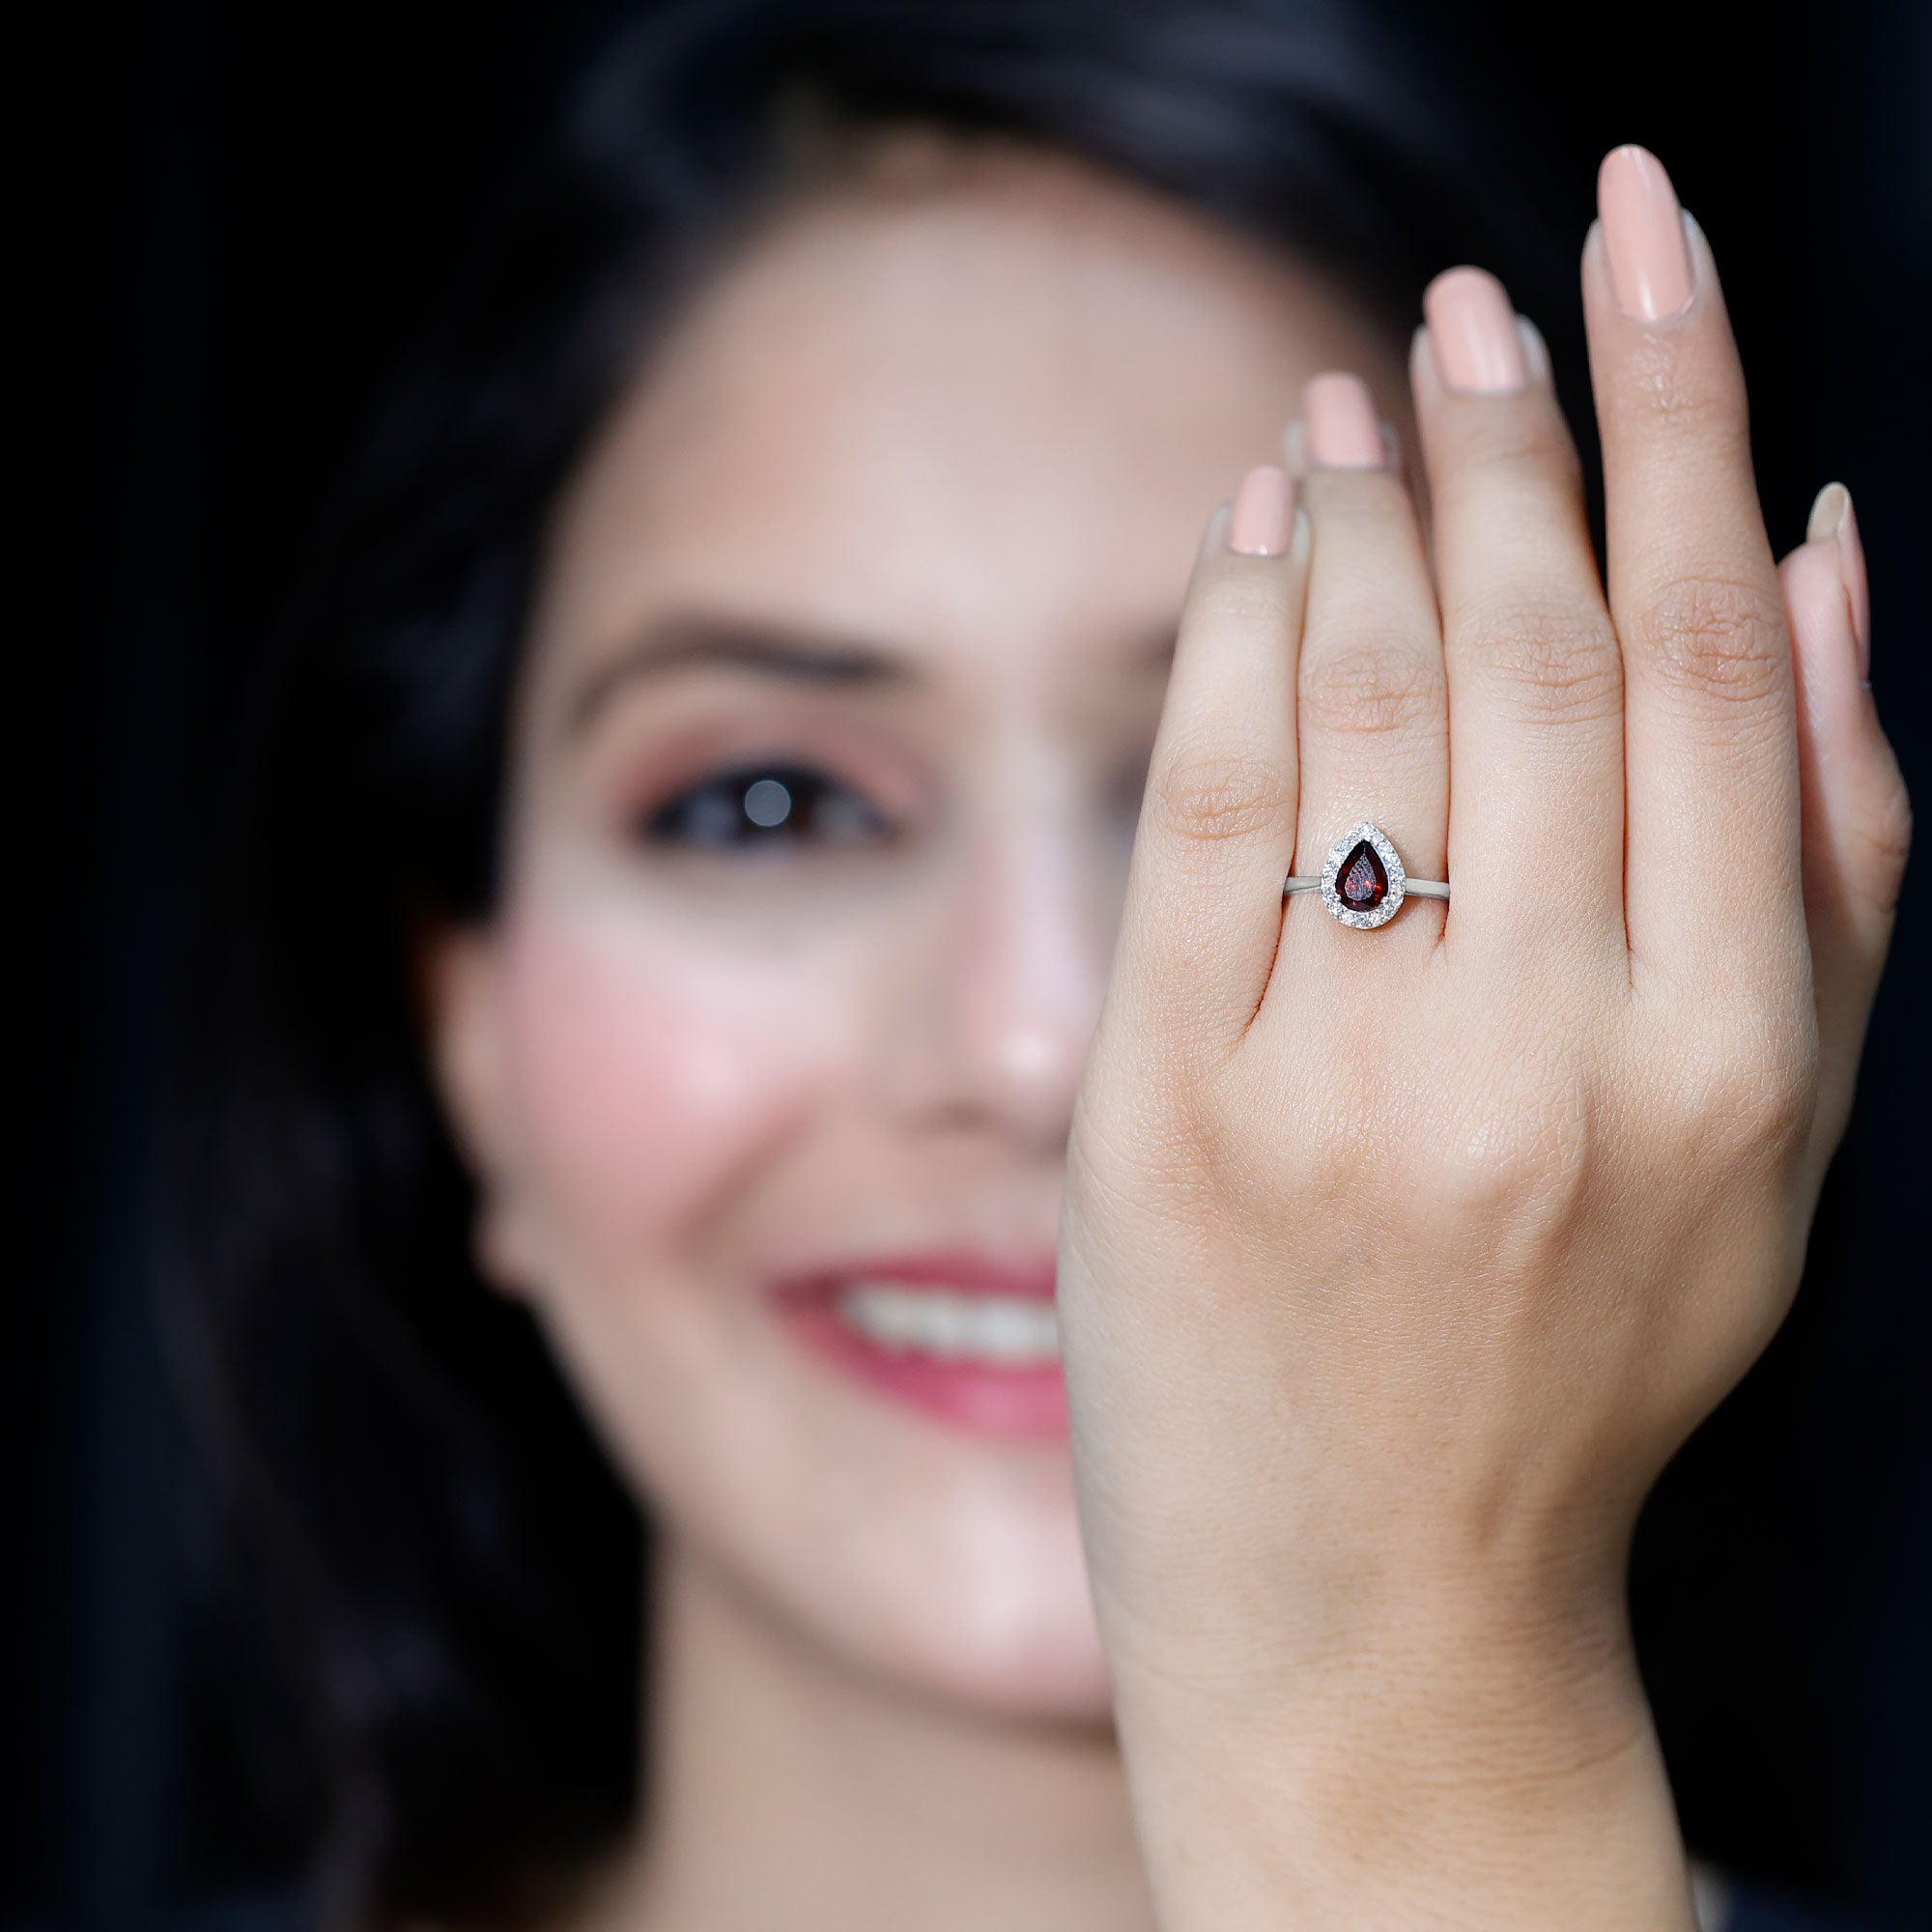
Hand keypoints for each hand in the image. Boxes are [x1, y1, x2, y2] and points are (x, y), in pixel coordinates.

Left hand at [1057, 147, 1907, 1929]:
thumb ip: (1831, 857)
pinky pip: (1203, 810)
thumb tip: (1829, 555)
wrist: (1376, 1606)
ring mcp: (1342, 1090)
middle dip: (1513, 439)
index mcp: (1728, 1061)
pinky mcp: (1167, 1115)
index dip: (1679, 414)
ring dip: (1363, 514)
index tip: (1639, 242)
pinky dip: (1228, 640)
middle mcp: (1545, 1061)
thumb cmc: (1578, 1364)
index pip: (1713, 659)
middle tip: (1480, 300)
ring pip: (1366, 708)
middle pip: (1541, 655)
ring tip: (1363, 402)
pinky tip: (1248, 536)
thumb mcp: (1774, 1142)